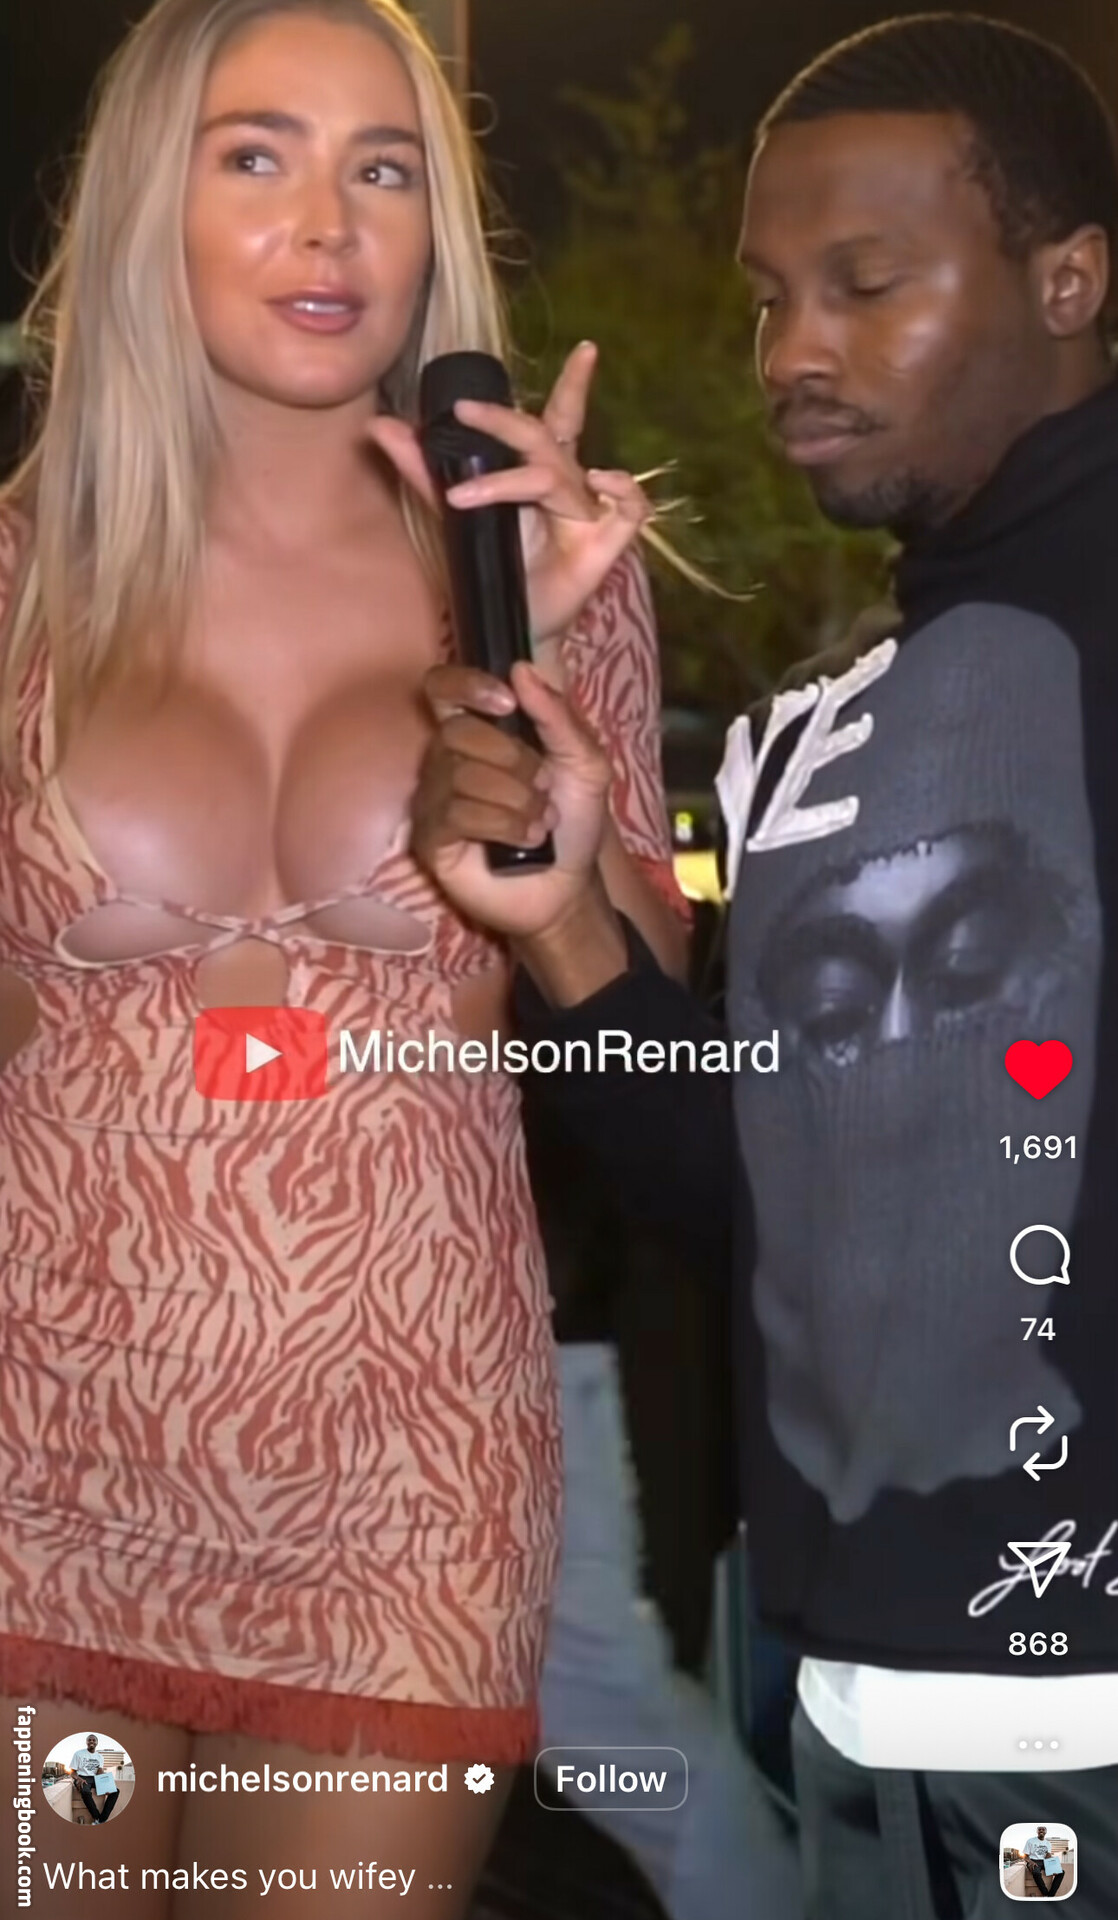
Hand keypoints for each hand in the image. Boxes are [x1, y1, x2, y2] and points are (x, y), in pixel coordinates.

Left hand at [368, 343, 650, 639]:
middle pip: (546, 436)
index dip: (575, 384)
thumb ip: (425, 471)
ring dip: (510, 481)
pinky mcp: (606, 544)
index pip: (560, 418)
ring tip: (463, 499)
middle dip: (505, 421)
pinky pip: (629, 507)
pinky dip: (619, 489)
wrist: (509, 629)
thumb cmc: (498, 570)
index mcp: (543, 473)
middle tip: (466, 412)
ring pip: (559, 475)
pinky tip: (596, 482)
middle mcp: (569, 486)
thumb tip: (381, 425)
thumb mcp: (455, 517)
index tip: (587, 348)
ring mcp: (589, 513)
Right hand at [411, 659, 610, 937]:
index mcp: (478, 730)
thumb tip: (521, 669)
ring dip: (516, 801)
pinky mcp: (430, 839)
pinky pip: (454, 813)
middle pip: (457, 731)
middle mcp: (447, 758)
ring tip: (540, 824)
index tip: (507, 704)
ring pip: (461, 775)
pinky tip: (524, 840)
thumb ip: (558, 716)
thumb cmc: (572, 821)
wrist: (569, 886)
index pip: (443, 687)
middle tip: (544, 789)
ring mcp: (434, 799)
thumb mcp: (585, 763)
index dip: (466, 685)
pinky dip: (500, 824)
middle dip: (514, 760)